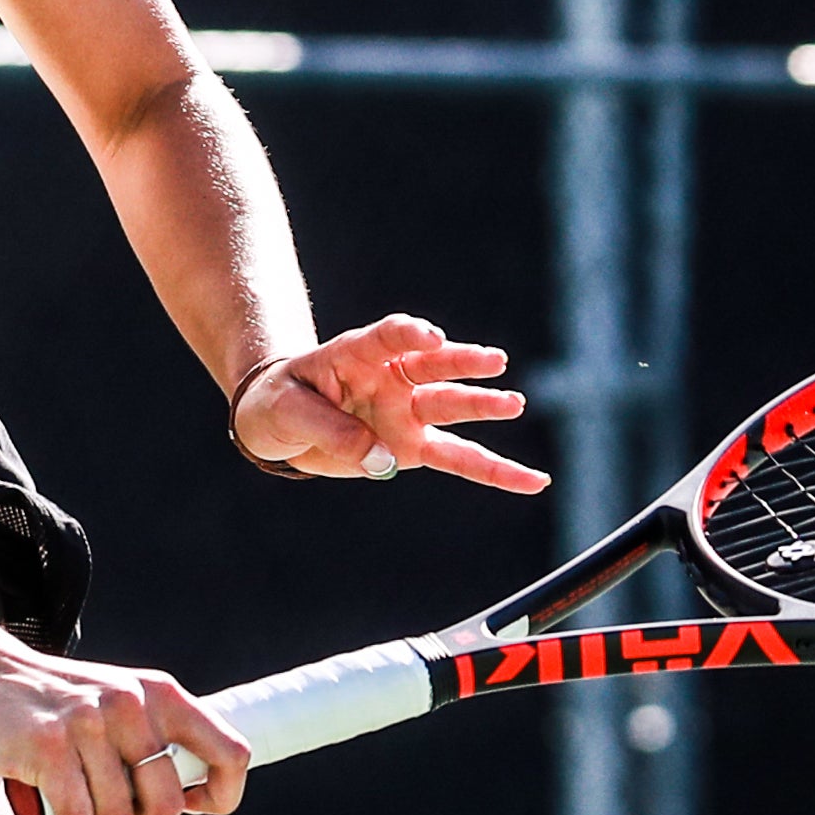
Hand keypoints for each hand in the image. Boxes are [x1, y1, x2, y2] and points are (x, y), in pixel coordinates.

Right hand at [0, 638, 253, 814]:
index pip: (232, 753)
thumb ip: (148, 761)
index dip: (222, 796)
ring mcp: (88, 723)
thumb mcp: (112, 716)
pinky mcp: (47, 745)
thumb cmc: (50, 706)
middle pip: (168, 803)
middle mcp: (131, 704)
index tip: (190, 811)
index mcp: (160, 694)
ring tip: (73, 812)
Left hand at [233, 315, 546, 491]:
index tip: (428, 335)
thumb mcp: (288, 411)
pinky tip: (533, 480)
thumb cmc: (281, 403)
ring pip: (452, 408)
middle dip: (462, 364)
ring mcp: (408, 412)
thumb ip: (332, 431)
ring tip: (514, 403)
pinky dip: (497, 472)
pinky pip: (461, 459)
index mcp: (357, 353)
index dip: (409, 334)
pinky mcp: (414, 447)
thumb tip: (384, 462)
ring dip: (484, 405)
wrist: (281, 424)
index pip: (388, 337)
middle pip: (433, 368)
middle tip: (494, 361)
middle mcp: (392, 379)